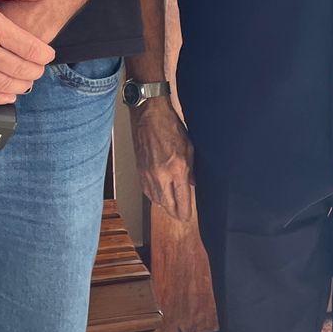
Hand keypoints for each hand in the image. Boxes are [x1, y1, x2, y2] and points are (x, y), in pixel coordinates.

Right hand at [129, 99, 194, 221]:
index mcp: (177, 168)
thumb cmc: (169, 126)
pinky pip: (147, 191)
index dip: (185, 212)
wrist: (149, 115)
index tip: (187, 216)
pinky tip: (159, 196)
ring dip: (165, 205)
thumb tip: (193, 183)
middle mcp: (162, 175)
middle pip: (168, 205)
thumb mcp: (189, 147)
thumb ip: (192, 169)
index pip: (182, 200)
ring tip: (171, 207)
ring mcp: (149, 174)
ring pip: (156, 201)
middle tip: (180, 215)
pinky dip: (154, 196)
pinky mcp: (140, 171)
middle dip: (175, 213)